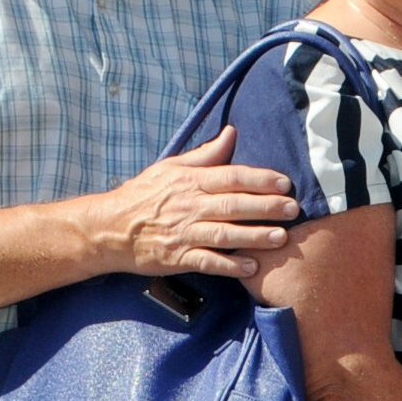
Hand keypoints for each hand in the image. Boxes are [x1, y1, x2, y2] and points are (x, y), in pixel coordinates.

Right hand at [89, 129, 296, 277]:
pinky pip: (207, 262)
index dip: (259, 179)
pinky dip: (229, 265)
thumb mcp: (170, 167)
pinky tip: (251, 268)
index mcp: (190, 181)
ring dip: (254, 236)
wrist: (108, 228)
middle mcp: (189, 206)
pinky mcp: (177, 258)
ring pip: (224, 234)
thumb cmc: (143, 195)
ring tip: (281, 238)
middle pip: (233, 205)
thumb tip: (231, 133)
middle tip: (293, 209)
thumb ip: (205, 154)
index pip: (231, 177)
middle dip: (265, 207)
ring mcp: (183, 233)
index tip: (285, 182)